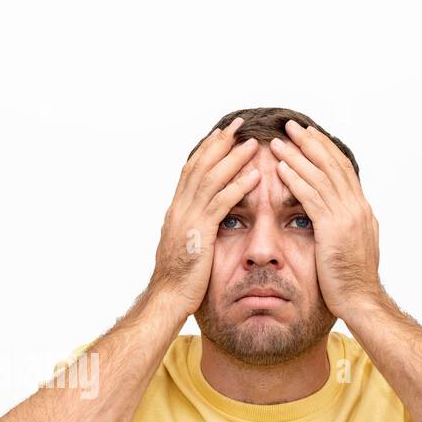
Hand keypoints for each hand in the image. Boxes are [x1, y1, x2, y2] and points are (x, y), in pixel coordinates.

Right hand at [150, 117, 261, 319]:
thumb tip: (204, 219)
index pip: (191, 170)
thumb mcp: (185, 245)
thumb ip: (194, 227)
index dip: (207, 149)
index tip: (221, 133)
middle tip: (237, 123)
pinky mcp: (200, 233)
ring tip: (251, 143)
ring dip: (232, 159)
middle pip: (200, 166)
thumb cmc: (179, 278)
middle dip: (219, 143)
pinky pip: (221, 204)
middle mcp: (179, 209)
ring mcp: (188, 219)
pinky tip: (254, 176)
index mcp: (177, 210)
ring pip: (211, 180)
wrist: (167, 297)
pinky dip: (238, 187)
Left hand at [269, 120, 381, 318]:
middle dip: (310, 143)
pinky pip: (311, 197)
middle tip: (291, 126)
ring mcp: (346, 216)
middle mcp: (356, 207)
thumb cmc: (351, 281)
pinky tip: (281, 168)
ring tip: (279, 141)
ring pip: (320, 176)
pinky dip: (296, 179)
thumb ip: (344, 227)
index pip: (341, 170)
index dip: (323, 150)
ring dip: (297, 156)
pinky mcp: (333, 229)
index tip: (307, 136)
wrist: (361, 300)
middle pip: (331, 164)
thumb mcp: (350, 246)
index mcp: (360, 209)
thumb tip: (336, 217)